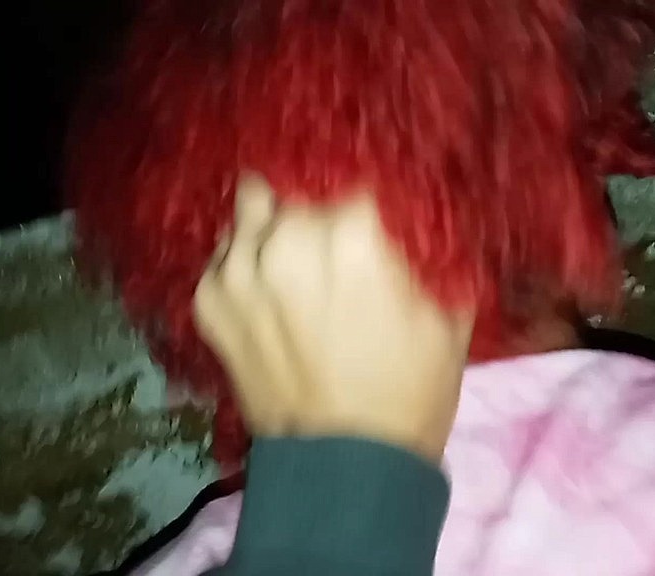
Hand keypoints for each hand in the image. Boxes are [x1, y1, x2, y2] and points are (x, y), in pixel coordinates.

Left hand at [193, 173, 474, 463]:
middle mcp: (283, 236)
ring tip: (292, 255)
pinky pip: (225, 257)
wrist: (346, 464)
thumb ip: (425, 246)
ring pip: (251, 211)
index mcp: (350, 232)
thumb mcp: (448, 309)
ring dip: (272, 225)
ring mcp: (237, 269)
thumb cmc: (411, 387)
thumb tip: (411, 208)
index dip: (360, 182)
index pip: (350, 168)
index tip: (365, 195)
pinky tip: (268, 291)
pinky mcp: (207, 301)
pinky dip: (245, 265)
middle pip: (294, 180)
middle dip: (313, 198)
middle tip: (327, 226)